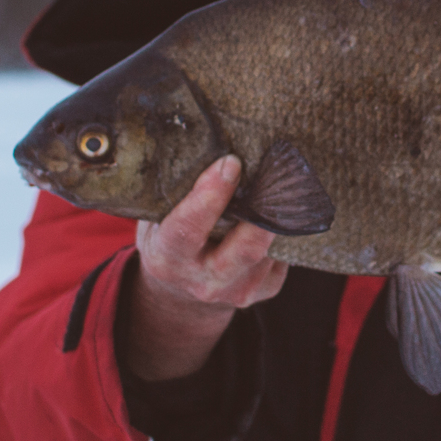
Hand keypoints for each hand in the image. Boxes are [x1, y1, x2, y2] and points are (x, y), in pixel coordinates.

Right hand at [125, 155, 288, 380]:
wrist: (178, 294)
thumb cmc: (168, 240)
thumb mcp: (157, 220)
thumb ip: (177, 196)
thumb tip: (215, 147)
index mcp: (169, 259)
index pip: (188, 229)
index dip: (210, 195)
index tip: (230, 163)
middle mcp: (204, 282)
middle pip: (246, 249)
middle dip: (263, 209)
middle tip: (275, 169)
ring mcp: (237, 292)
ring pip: (269, 249)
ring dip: (277, 215)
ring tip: (282, 180)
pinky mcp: (264, 291)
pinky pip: (281, 256)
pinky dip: (280, 231)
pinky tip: (276, 209)